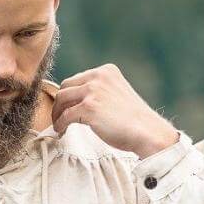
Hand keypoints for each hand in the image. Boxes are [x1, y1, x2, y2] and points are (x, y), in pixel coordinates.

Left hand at [51, 63, 180, 157]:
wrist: (146, 131)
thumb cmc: (133, 120)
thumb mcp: (116, 94)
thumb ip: (99, 92)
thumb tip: (75, 101)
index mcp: (106, 71)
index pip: (77, 79)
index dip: (69, 95)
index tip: (66, 108)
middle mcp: (98, 76)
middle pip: (66, 86)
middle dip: (60, 103)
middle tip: (59, 117)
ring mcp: (93, 91)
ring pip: (61, 99)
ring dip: (57, 113)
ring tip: (59, 125)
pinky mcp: (88, 108)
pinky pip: (65, 116)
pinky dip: (60, 124)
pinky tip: (61, 131)